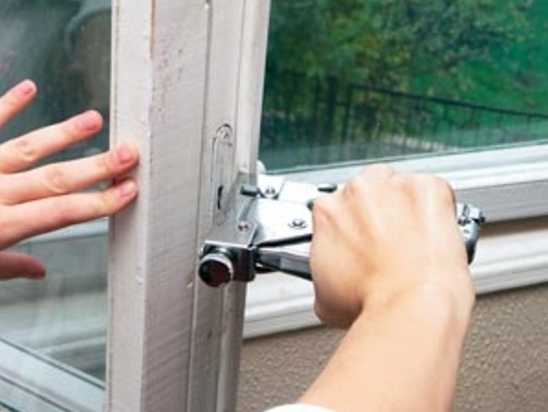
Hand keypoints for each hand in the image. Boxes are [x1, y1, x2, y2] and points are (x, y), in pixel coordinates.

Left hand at [0, 80, 138, 279]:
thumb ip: (8, 267)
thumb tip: (41, 270)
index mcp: (0, 229)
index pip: (63, 214)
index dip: (100, 203)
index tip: (128, 191)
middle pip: (56, 180)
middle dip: (98, 168)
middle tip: (129, 153)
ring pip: (27, 149)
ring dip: (64, 134)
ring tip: (94, 120)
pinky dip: (6, 104)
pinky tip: (27, 88)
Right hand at [310, 164, 473, 327]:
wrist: (411, 305)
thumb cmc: (372, 302)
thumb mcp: (324, 296)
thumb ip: (324, 271)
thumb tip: (332, 278)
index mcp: (329, 211)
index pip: (335, 207)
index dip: (349, 225)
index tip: (359, 239)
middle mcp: (358, 191)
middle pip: (365, 191)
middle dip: (374, 212)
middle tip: (386, 241)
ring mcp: (395, 186)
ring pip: (398, 187)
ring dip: (404, 206)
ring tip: (414, 239)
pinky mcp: (430, 188)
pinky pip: (433, 190)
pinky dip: (436, 208)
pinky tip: (434, 232)